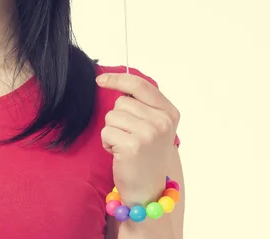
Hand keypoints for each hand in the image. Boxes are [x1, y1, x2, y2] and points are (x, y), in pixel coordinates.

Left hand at [96, 72, 179, 206]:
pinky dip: (107, 143)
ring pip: (111, 116)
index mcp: (169, 112)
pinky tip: (120, 154)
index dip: (117, 79)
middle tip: (130, 137)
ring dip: (112, 131)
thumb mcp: (154, 125)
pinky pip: (106, 132)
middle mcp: (162, 122)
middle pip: (121, 102)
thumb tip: (113, 80)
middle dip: (118, 118)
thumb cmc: (146, 154)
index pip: (140, 85)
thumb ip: (142, 104)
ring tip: (125, 146)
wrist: (148, 190)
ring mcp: (149, 134)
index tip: (100, 79)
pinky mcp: (133, 146)